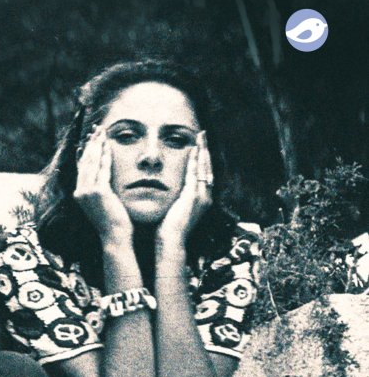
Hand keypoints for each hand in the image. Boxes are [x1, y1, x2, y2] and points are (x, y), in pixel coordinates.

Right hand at [74, 127, 132, 244]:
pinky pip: (103, 169)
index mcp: (79, 194)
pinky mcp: (98, 192)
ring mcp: (87, 192)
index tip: (91, 138)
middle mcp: (80, 192)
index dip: (86, 151)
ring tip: (102, 132)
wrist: (114, 237)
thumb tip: (102, 180)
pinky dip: (106, 155)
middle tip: (97, 129)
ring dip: (98, 145)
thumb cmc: (112, 223)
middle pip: (85, 162)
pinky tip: (108, 145)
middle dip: (92, 144)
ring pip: (92, 163)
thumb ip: (99, 191)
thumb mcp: (102, 204)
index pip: (82, 168)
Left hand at [156, 131, 212, 247]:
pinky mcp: (193, 196)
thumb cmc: (169, 229)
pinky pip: (194, 174)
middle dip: (205, 150)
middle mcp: (206, 196)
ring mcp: (201, 196)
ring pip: (204, 168)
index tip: (199, 146)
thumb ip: (177, 196)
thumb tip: (168, 187)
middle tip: (203, 135)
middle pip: (208, 167)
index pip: (204, 173)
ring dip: (202, 151)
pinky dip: (194, 161)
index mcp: (202, 199)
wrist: (171, 241)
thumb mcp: (175, 208)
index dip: (202, 159)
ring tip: (200, 137)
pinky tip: (192, 149)